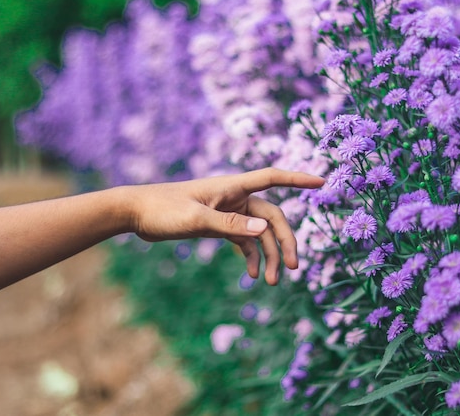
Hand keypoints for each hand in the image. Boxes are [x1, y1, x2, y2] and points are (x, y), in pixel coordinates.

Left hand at [126, 168, 324, 284]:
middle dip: (284, 241)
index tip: (321, 183)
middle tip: (291, 267)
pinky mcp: (218, 225)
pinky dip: (250, 257)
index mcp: (232, 187)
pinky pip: (243, 241)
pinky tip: (253, 275)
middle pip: (271, 217)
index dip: (298, 180)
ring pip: (258, 233)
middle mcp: (235, 198)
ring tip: (272, 281)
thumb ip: (229, 225)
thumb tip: (263, 231)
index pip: (273, 178)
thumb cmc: (163, 209)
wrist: (137, 213)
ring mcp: (228, 212)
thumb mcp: (195, 219)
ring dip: (267, 255)